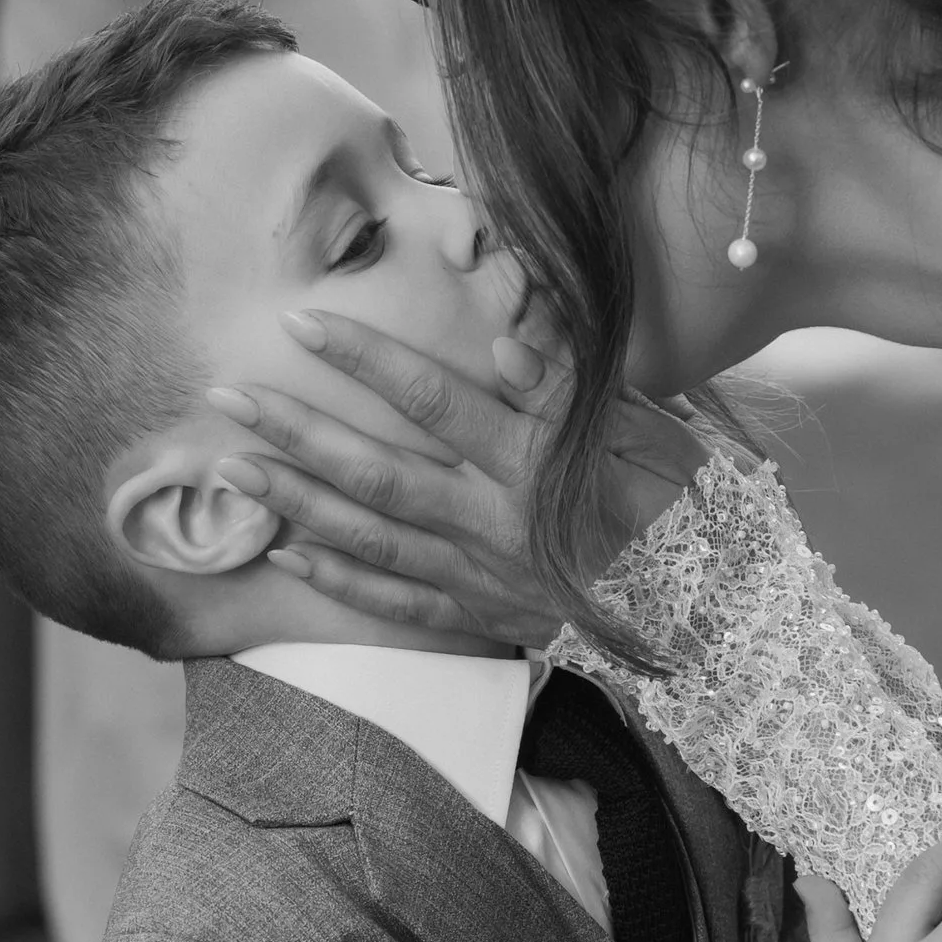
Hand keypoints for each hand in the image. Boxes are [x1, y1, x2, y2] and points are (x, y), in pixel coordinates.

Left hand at [204, 314, 703, 639]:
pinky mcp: (484, 617)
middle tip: (226, 400)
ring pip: (373, 536)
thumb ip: (566, 383)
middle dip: (297, 433)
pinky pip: (399, 602)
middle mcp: (495, 519)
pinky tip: (290, 554)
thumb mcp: (641, 426)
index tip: (299, 323)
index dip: (363, 358)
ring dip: (298, 502)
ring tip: (234, 471)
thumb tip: (500, 337)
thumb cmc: (683, 504)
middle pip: (378, 470)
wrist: (714, 612)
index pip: (431, 398)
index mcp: (532, 460)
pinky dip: (341, 581)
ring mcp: (482, 575)